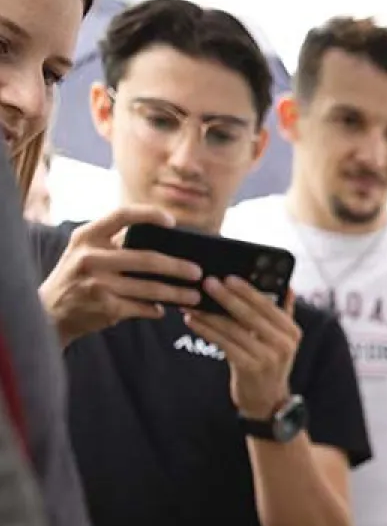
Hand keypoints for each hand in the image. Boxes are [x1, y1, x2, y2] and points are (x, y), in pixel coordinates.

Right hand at [40, 205, 202, 345]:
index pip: (121, 215)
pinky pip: (143, 307)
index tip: (172, 221)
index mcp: (87, 236)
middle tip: (198, 272)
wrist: (50, 310)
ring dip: (177, 294)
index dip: (149, 215)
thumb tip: (165, 249)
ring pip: (150, 288)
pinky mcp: (106, 306)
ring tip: (195, 296)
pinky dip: (156, 309)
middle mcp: (91, 257)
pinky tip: (164, 310)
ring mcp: (98, 283)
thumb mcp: (86, 252)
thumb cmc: (78, 277)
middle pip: (146, 258)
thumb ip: (115, 245)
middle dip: (177, 267)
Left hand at [184, 279, 301, 420]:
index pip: (268, 305)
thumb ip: (283, 313)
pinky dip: (206, 331)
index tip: (228, 276)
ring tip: (192, 302)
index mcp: (291, 332)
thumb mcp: (282, 339)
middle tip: (207, 283)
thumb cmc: (269, 364)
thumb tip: (288, 286)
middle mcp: (283, 344)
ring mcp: (267, 357)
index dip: (247, 290)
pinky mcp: (249, 368)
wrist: (267, 399)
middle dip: (226, 297)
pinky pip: (224, 344)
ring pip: (233, 329)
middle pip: (250, 315)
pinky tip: (193, 321)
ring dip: (210, 314)